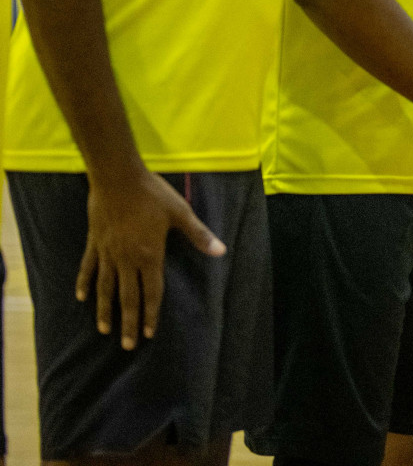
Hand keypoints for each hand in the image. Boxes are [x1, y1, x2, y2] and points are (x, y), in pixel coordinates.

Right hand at [76, 168, 226, 349]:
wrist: (117, 178)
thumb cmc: (152, 194)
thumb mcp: (180, 213)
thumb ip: (198, 235)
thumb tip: (220, 251)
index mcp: (149, 255)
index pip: (151, 292)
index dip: (151, 314)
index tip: (149, 334)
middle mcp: (126, 259)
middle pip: (127, 297)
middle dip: (129, 322)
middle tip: (128, 346)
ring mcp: (107, 252)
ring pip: (106, 288)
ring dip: (105, 310)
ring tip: (105, 330)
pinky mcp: (94, 243)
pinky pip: (88, 267)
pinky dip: (85, 283)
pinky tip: (81, 297)